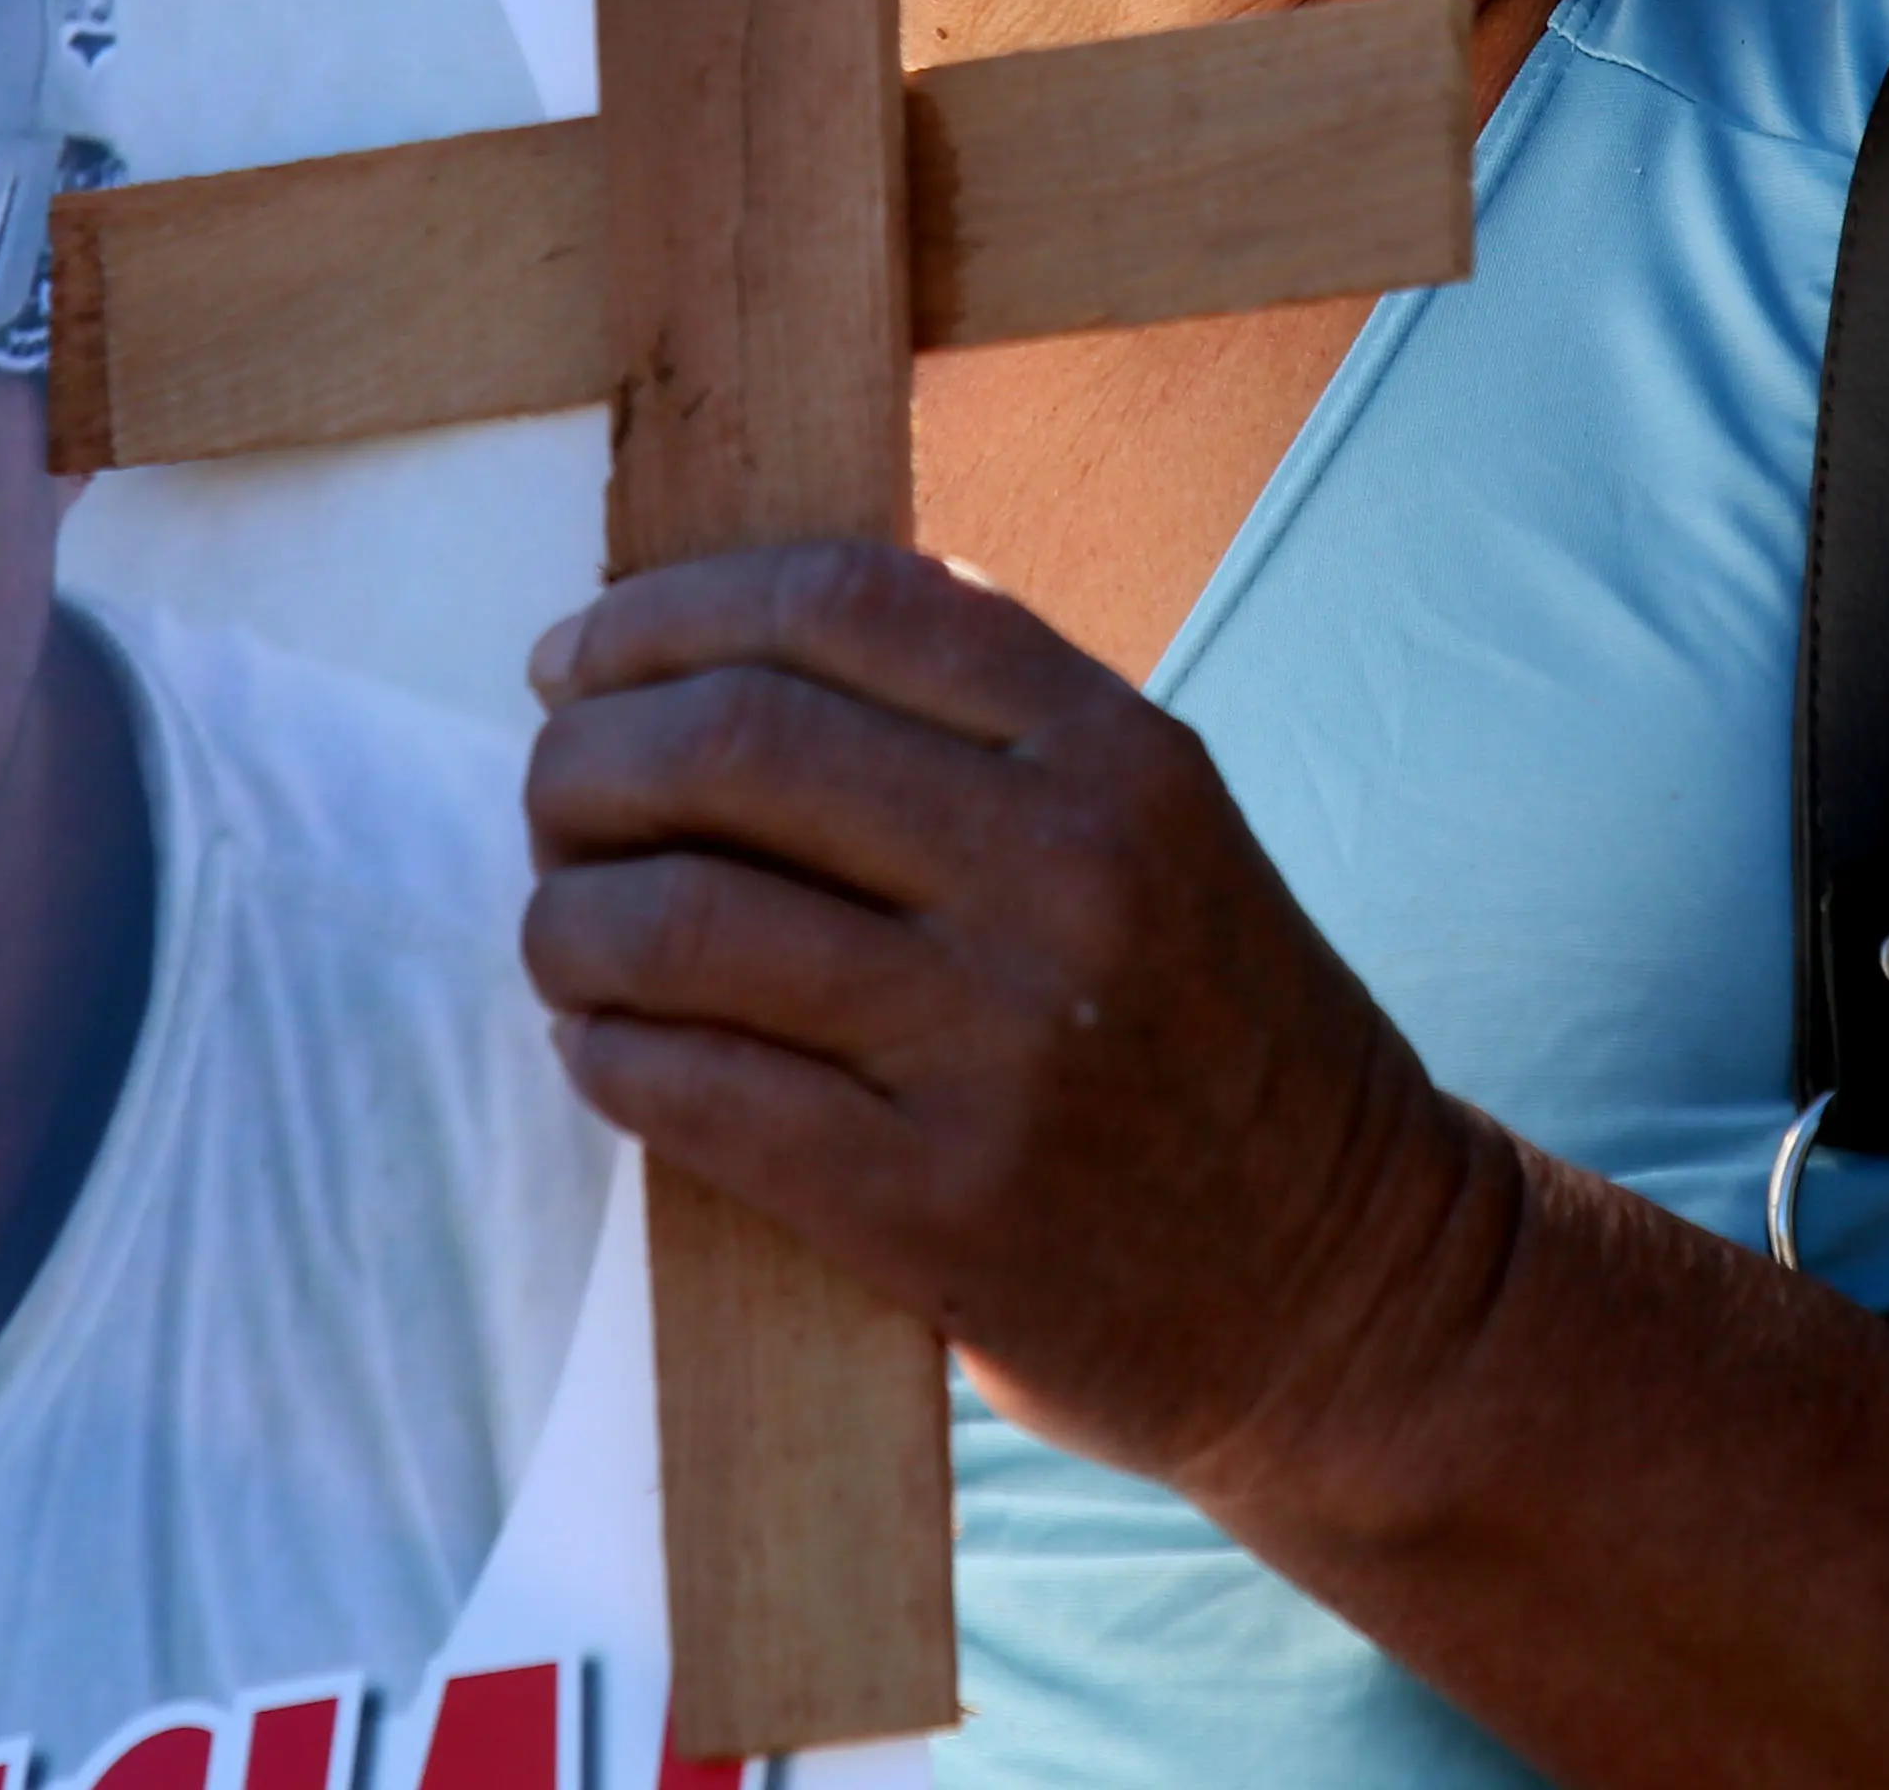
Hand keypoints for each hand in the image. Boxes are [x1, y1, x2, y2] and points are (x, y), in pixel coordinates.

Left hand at [521, 542, 1493, 1523]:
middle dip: (586, 762)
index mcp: (1118, 752)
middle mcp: (1067, 874)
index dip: (667, 611)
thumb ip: (978, 719)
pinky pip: (690, 1089)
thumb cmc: (1207, 1033)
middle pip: (733, 743)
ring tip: (566, 934)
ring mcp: (1000, 1046)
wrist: (1338, 1286)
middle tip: (550, 801)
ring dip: (569, 917)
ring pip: (680, 919)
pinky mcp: (932, 1208)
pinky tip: (609, 1049)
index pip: (841, 602)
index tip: (576, 654)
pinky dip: (607, 1054)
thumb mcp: (1153, 824)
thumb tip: (708, 637)